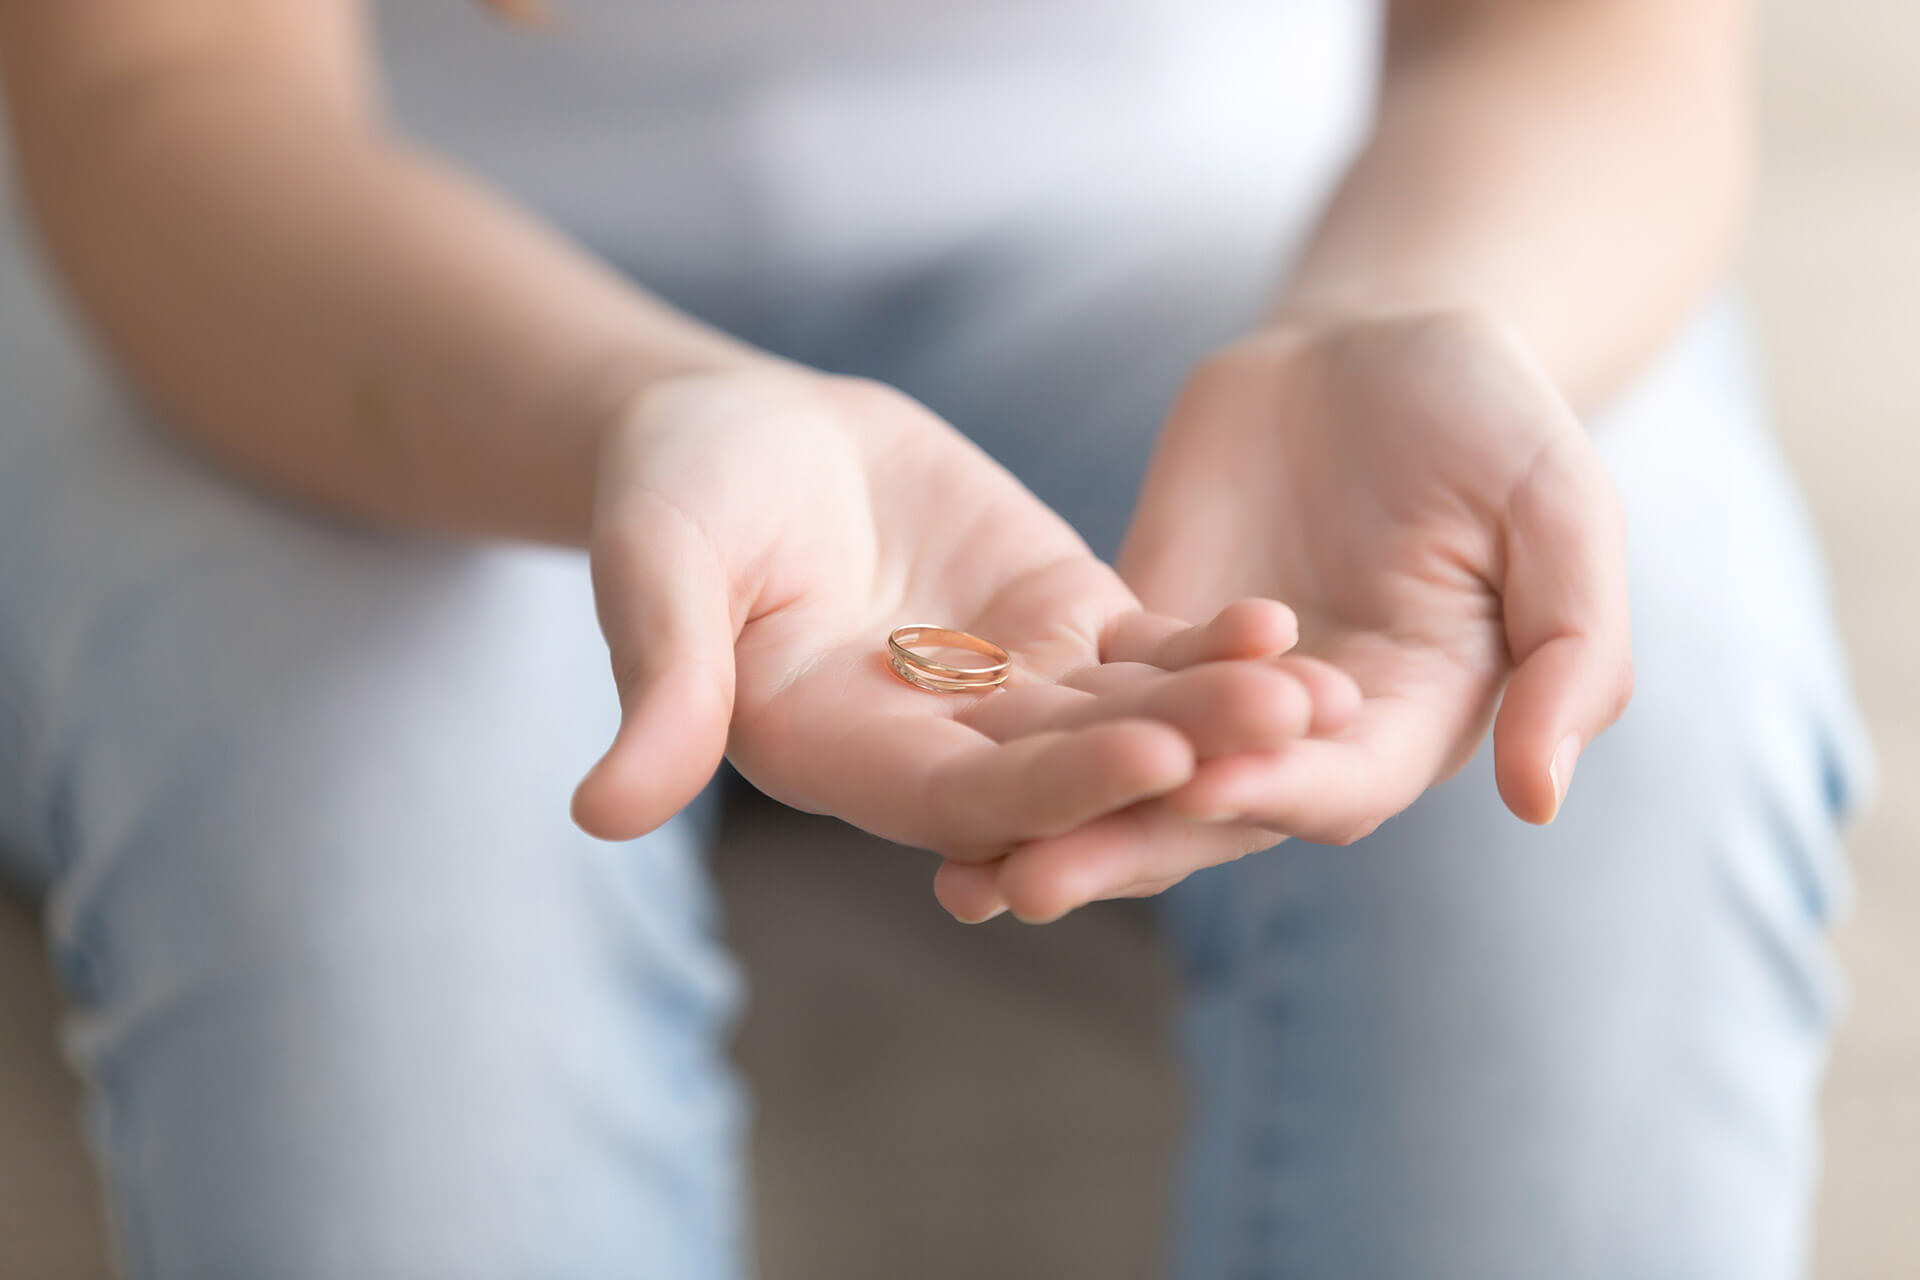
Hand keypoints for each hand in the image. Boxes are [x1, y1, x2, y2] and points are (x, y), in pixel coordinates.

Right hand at [570, 367, 1356, 876]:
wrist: (737, 433)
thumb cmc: (676, 495)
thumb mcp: (655, 574)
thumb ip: (660, 686)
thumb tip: (601, 814)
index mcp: (842, 758)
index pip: (959, 796)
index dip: (1053, 784)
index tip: (1147, 758)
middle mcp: (935, 746)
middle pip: (1066, 768)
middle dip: (1173, 753)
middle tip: (1283, 735)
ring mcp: (1005, 690)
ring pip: (1121, 712)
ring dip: (1215, 710)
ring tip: (1314, 688)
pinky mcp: (1055, 623)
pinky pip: (1141, 644)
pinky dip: (1207, 643)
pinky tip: (1282, 627)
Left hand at [934, 307, 1630, 917]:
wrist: (1382, 338)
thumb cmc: (1493, 417)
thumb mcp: (1563, 510)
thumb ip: (1571, 649)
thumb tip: (1537, 800)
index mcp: (1414, 717)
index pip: (1339, 783)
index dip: (1273, 790)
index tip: (1199, 793)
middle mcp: (1311, 733)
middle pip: (1214, 809)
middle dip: (1123, 846)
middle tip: (1023, 888)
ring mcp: (1219, 693)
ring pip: (1132, 772)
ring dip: (1049, 819)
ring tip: (953, 871)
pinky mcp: (1143, 636)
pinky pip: (1080, 695)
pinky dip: (1017, 733)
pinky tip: (933, 762)